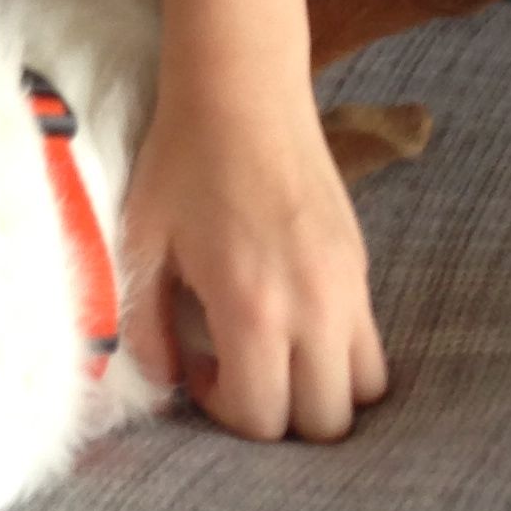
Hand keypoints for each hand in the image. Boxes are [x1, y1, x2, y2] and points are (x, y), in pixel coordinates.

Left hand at [120, 77, 387, 440]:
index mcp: (253, 307)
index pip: (263, 419)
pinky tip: (293, 318)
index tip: (197, 365)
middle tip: (236, 366)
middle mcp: (314, 307)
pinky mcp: (361, 263)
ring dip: (319, 390)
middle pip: (326, 421)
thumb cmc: (182, 160)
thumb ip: (142, 326)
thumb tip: (165, 378)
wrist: (240, 89)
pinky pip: (370, 343)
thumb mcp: (140, 243)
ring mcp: (348, 285)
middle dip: (279, 414)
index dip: (223, 412)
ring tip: (272, 350)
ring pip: (364, 390)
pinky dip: (340, 355)